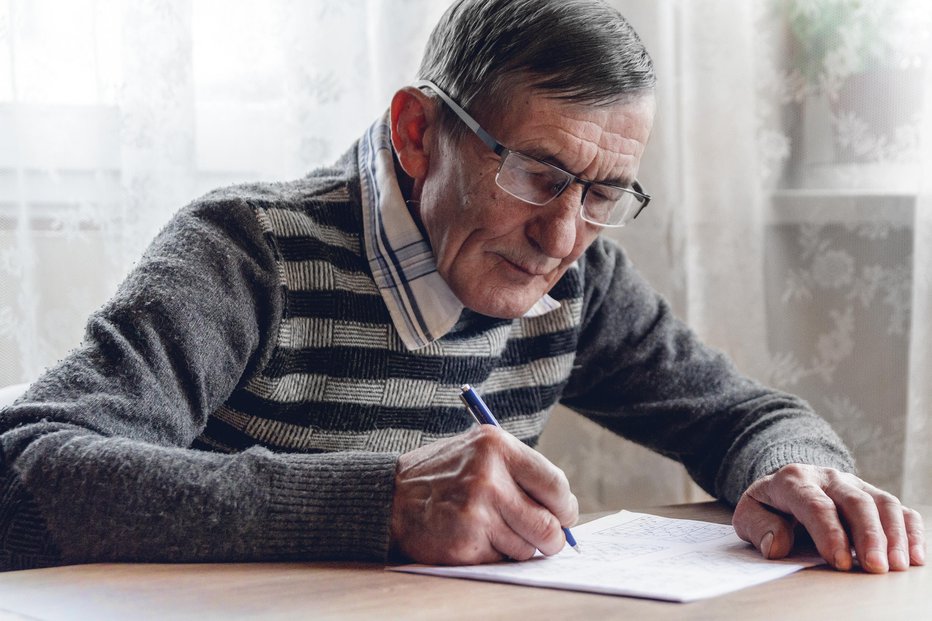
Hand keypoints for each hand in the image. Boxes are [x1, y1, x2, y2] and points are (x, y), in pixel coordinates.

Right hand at [389, 425, 577, 564]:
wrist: (388, 497)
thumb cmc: (442, 476)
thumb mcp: (479, 452)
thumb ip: (519, 471)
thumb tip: (564, 510)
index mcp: (497, 446)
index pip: (555, 485)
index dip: (565, 507)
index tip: (563, 515)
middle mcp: (489, 478)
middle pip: (549, 526)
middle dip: (552, 538)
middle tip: (543, 538)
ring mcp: (476, 513)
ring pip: (526, 548)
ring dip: (516, 546)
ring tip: (490, 529)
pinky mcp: (465, 543)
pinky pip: (501, 562)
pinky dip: (493, 557)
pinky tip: (472, 538)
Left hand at [733, 464, 924, 572]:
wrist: (785, 485)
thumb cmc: (769, 506)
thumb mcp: (750, 513)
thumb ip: (758, 527)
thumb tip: (776, 545)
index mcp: (793, 480)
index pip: (816, 505)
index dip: (830, 533)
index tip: (840, 562)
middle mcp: (828, 478)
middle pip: (855, 501)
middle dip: (868, 535)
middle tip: (876, 568)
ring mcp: (854, 484)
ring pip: (882, 502)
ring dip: (894, 535)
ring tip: (898, 566)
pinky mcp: (872, 495)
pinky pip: (899, 508)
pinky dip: (911, 530)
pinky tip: (915, 557)